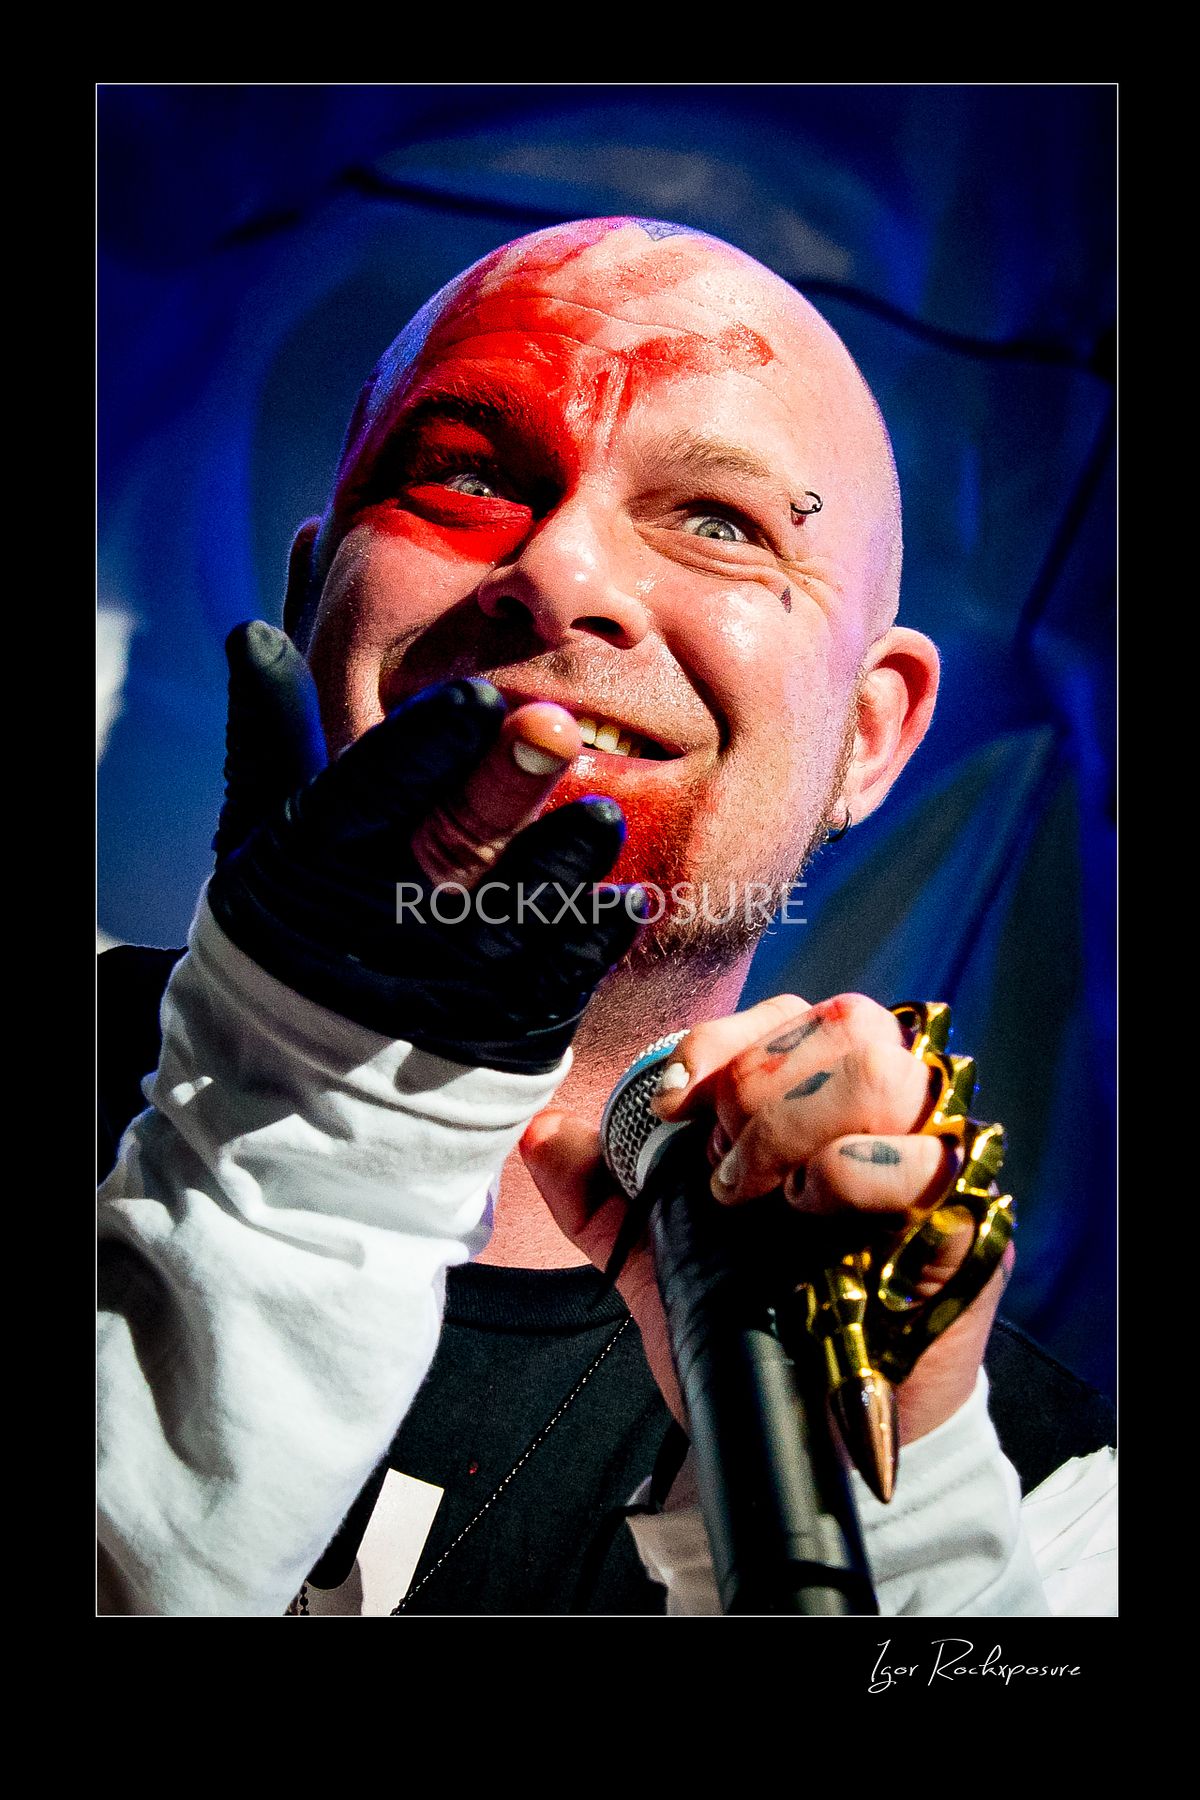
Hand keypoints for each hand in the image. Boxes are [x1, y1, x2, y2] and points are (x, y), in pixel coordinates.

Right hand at [207, 622, 644, 1072]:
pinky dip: (588, 945)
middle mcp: (379, 921)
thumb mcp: (260, 836)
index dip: (421, 750)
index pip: (367, 796)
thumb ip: (271, 735)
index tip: (476, 696)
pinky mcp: (498, 1030)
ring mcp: (442, 981)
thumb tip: (251, 634)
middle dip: (501, 788)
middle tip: (555, 728)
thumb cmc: (286, 934)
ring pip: (507, 917)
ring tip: (601, 817)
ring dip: (557, 866)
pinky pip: (550, 986)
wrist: (296, 1089)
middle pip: (445, 847)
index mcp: (316, 859)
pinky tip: (628, 902)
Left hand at [522, 992, 1011, 1437]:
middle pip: (847, 1021)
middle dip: (762, 1087)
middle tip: (724, 1168)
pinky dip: (857, 1174)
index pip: (786, 1011)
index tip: (673, 1108)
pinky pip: (925, 1162)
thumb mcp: (657, 1256)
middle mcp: (882, 1110)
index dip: (722, 1044)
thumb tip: (544, 1133)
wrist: (809, 1427)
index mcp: (815, 1092)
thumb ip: (598, 1194)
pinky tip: (816, 1213)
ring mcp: (930, 1159)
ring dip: (802, 1126)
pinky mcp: (966, 1222)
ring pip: (887, 1072)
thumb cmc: (744, 1319)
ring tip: (768, 1195)